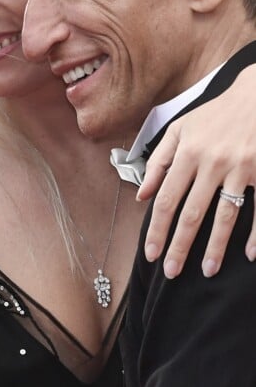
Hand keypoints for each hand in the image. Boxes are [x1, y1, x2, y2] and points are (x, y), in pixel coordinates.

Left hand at [138, 63, 255, 277]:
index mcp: (186, 154)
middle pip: (191, 213)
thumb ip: (158, 161)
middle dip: (179, 246)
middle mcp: (211, 163)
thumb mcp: (178, 129)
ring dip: (215, 246)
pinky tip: (248, 253)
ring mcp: (240, 169)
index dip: (156, 228)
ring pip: (225, 215)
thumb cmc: (214, 114)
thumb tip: (141, 194)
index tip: (150, 252)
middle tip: (171, 272)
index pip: (166, 199)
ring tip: (206, 270)